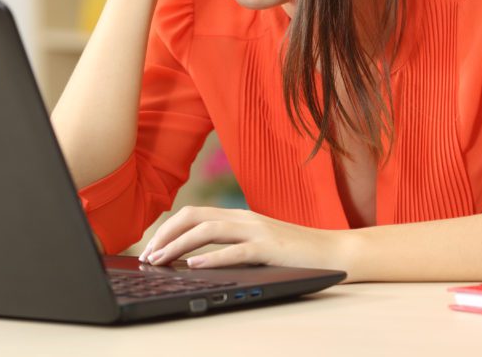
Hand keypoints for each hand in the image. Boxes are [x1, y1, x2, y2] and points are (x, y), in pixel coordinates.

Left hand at [138, 206, 349, 273]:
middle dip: (165, 235)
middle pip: (192, 217)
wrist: (334, 251)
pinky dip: (211, 258)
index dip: (167, 229)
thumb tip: (193, 257)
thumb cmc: (293, 252)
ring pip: (207, 231)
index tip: (151, 248)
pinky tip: (193, 267)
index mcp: (237, 216)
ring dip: (178, 246)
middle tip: (148, 256)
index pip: (192, 214)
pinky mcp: (270, 248)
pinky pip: (235, 251)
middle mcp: (243, 218)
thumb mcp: (255, 243)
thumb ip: (230, 243)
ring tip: (161, 261)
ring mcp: (256, 231)